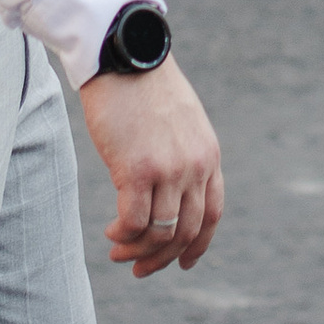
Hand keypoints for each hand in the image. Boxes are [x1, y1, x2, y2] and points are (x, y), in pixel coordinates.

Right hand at [78, 56, 222, 273]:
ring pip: (161, 233)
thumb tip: (171, 186)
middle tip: (139, 268)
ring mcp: (168, 169)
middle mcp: (195, 166)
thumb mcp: (180, 120)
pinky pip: (134, 221)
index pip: (213, 213)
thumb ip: (183, 153)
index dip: (199, 245)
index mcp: (208, 154)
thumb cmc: (144, 85)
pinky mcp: (136, 169)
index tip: (182, 262)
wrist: (125, 55)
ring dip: (138, 250)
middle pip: (188, 231)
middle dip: (164, 258)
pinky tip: (110, 232)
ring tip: (118, 249)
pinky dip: (122, 235)